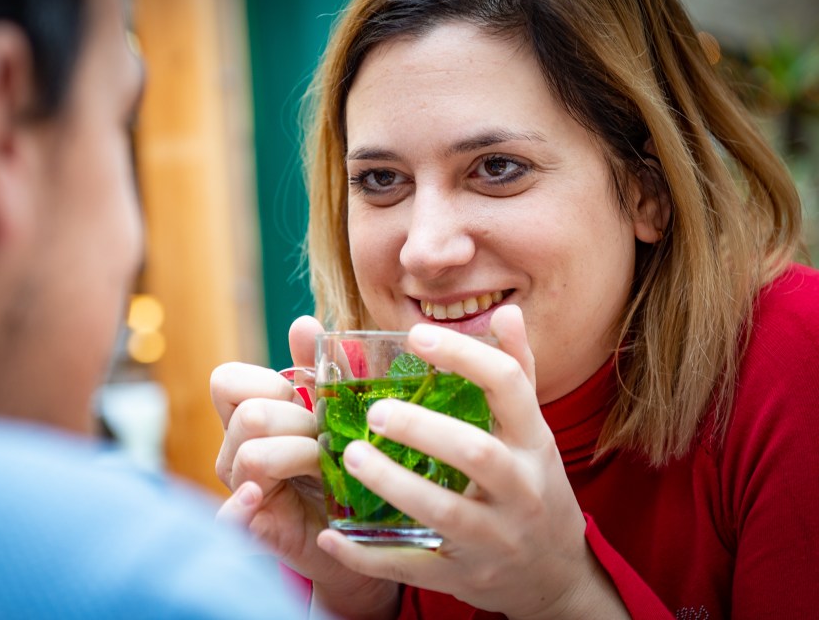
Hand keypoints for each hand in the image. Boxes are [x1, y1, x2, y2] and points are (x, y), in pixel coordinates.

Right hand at [212, 315, 399, 619]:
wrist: (354, 536)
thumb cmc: (339, 469)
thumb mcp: (332, 417)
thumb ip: (318, 371)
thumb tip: (304, 323)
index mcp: (247, 420)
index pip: (227, 380)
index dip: (269, 382)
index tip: (303, 399)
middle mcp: (234, 453)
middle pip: (248, 414)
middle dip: (297, 420)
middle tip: (328, 440)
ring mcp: (239, 491)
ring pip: (252, 454)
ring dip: (299, 455)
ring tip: (326, 468)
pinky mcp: (250, 530)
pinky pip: (229, 515)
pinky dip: (241, 506)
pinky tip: (261, 497)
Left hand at [313, 305, 625, 618]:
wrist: (554, 574)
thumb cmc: (533, 484)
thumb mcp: (533, 431)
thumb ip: (517, 372)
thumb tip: (507, 311)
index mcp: (534, 441)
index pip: (509, 386)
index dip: (464, 356)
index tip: (416, 335)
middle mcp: (520, 487)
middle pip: (476, 452)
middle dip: (423, 428)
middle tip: (375, 410)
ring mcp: (493, 536)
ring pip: (443, 512)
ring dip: (393, 484)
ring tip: (351, 455)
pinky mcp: (464, 574)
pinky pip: (412, 567)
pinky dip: (368, 555)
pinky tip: (331, 534)